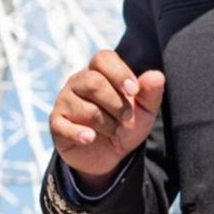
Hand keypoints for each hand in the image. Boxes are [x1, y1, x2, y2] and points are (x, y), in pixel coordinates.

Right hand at [49, 51, 165, 186]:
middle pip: (93, 82)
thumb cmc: (126, 123)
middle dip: (116, 103)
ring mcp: (64, 102)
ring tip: (114, 130)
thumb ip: (151, 93)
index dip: (119, 73)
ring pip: (83, 107)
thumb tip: (157, 76)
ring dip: (106, 123)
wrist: (111, 155)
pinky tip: (90, 138)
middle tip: (127, 117)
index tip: (134, 91)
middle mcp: (78, 82)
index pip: (102, 59)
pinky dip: (79, 133)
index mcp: (99, 71)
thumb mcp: (145, 110)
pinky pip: (63, 126)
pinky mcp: (57, 124)